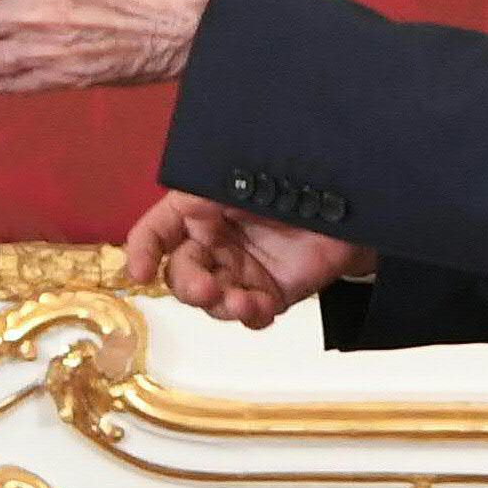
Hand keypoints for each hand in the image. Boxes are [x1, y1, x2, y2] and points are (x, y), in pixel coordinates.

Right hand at [125, 193, 365, 328]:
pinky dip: (249, 315)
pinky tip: (261, 307)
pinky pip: (248, 314)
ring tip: (243, 302)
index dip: (140, 251)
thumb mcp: (243, 172)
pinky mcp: (269, 292)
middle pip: (179, 273)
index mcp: (198, 208)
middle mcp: (213, 242)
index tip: (138, 274)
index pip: (155, 231)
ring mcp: (240, 270)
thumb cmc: (295, 175)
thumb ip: (210, 187)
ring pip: (211, 299)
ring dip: (220, 305)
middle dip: (189, 285)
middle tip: (209, 288)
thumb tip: (186, 203)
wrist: (349, 204)